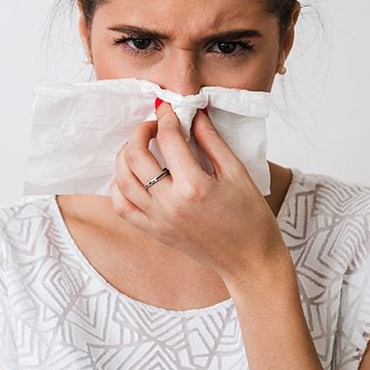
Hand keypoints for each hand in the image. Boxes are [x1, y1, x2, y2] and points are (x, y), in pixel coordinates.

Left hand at [108, 100, 287, 284]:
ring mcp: (157, 220)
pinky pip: (122, 207)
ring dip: (125, 155)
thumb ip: (212, 140)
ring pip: (122, 179)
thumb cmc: (250, 217)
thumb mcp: (237, 172)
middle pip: (135, 156)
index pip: (168, 139)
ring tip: (140, 145)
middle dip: (141, 131)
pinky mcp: (154, 232)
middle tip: (154, 125)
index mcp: (194, 186)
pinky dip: (119, 186)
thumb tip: (194, 114)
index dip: (166, 117)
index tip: (169, 108)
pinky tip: (132, 175)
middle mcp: (169, 204)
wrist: (250, 260)